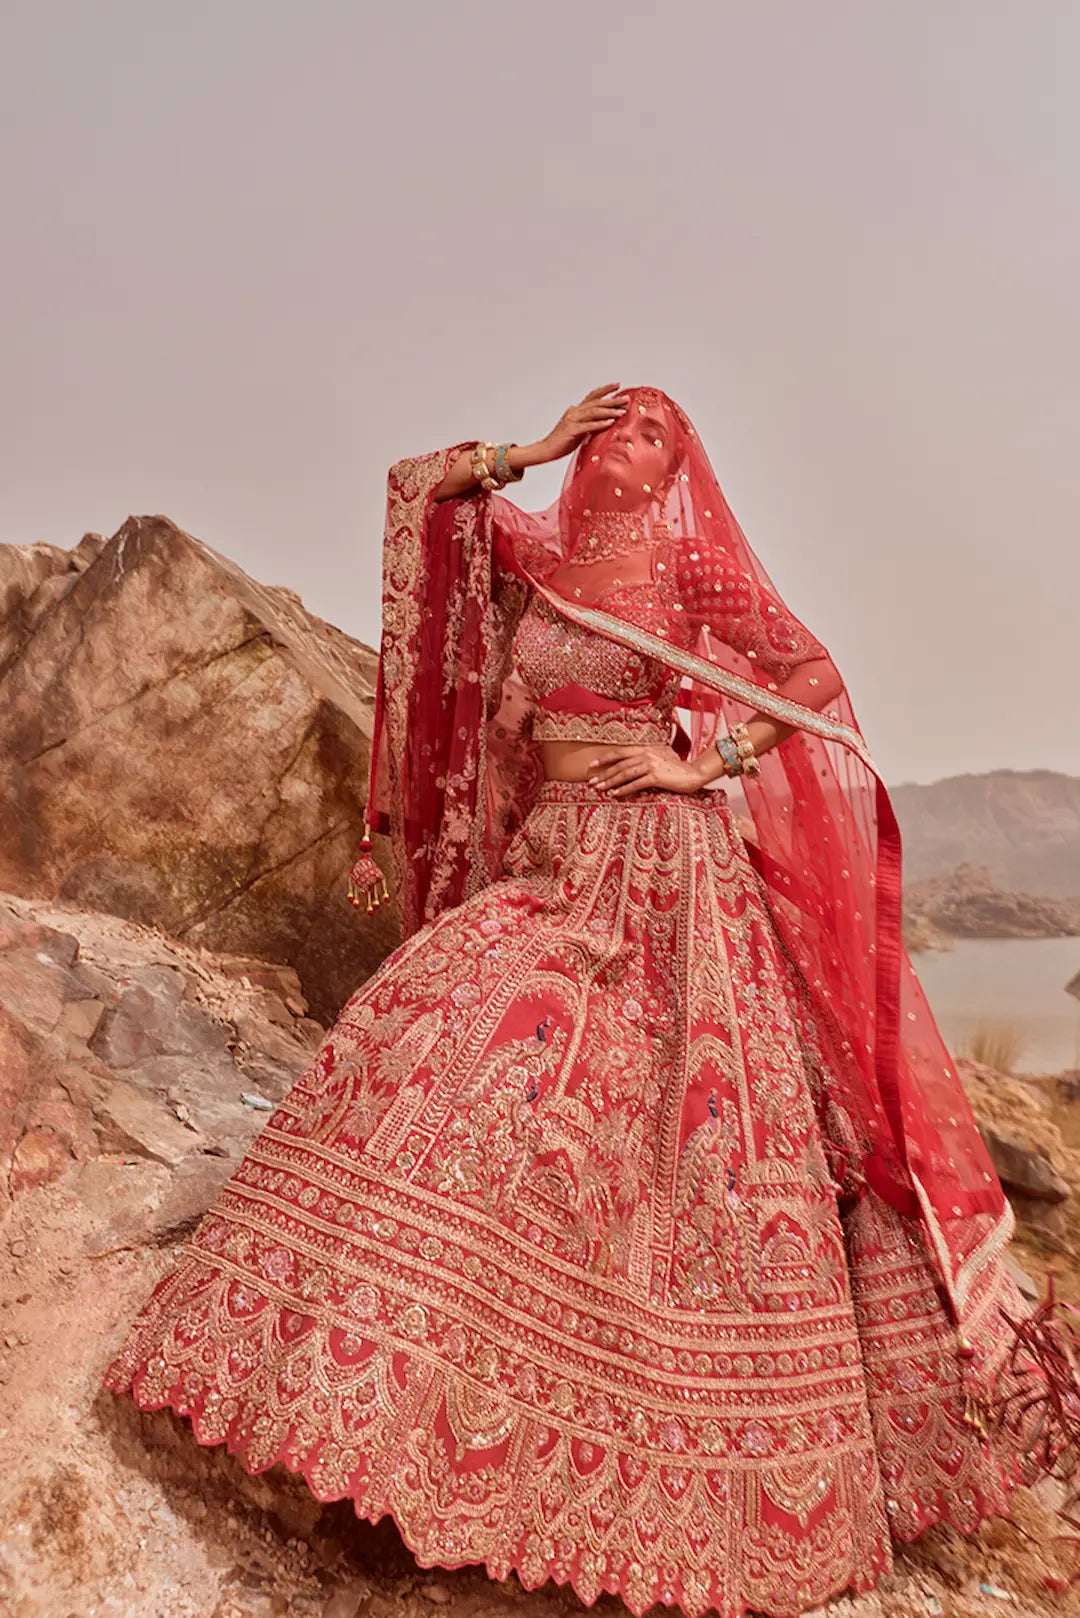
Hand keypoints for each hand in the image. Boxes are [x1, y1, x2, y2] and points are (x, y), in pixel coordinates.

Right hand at [539, 384, 628, 463]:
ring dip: (609, 411)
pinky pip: (588, 426)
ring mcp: (573, 420)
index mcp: (576, 410)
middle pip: (596, 402)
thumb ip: (586, 422)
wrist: (546, 449)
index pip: (592, 396)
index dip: (605, 390)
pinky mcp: (572, 431)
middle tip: (626, 398)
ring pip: (594, 412)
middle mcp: (575, 412)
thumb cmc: (561, 441)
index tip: (618, 385)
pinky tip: (610, 422)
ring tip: (622, 411)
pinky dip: (600, 423)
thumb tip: (599, 421)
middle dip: (612, 400)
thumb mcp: (577, 428)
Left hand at [588, 745, 708, 797]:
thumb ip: (645, 759)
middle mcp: (646, 754)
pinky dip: (624, 789)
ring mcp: (651, 765)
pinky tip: (615, 794)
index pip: (620, 752)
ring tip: (599, 788)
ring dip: (610, 782)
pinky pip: (636, 784)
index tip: (592, 765)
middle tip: (591, 782)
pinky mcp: (656, 777)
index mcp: (646, 749)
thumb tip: (629, 766)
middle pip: (619, 765)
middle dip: (604, 774)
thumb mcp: (659, 758)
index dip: (605, 758)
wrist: (693, 774)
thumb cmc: (676, 769)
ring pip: (625, 774)